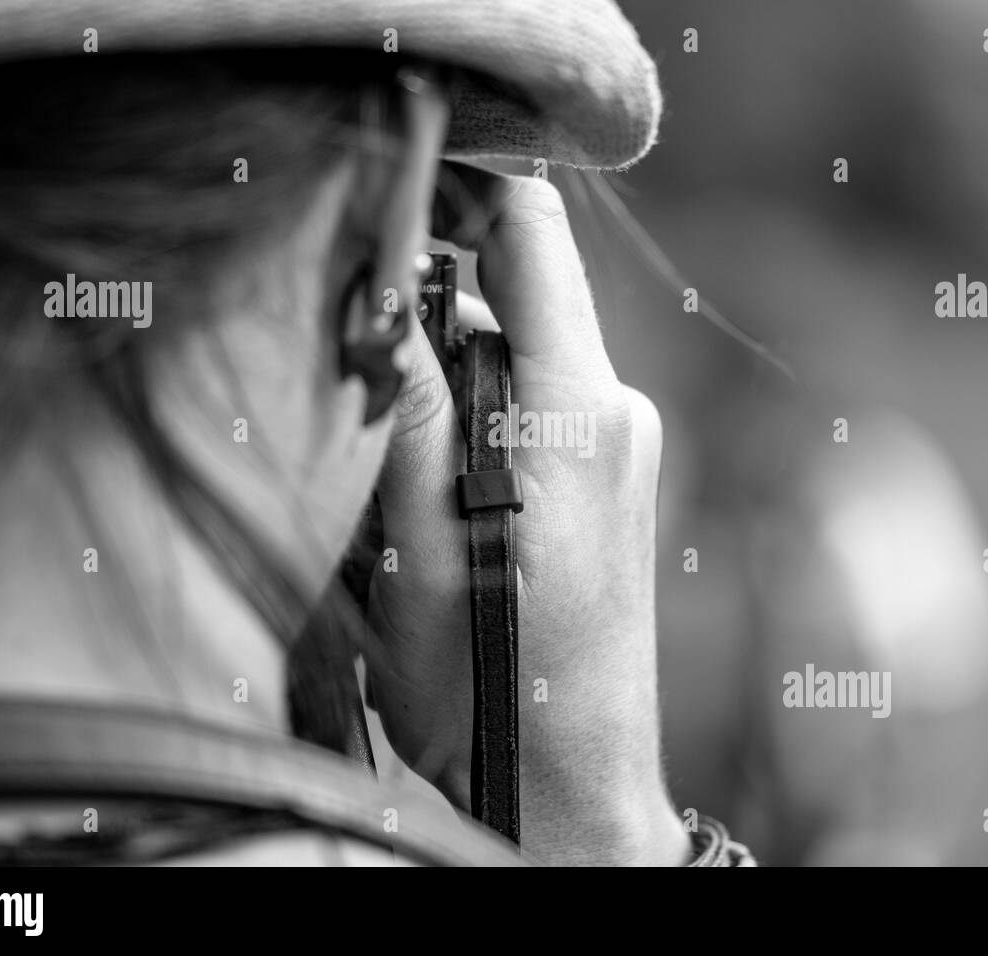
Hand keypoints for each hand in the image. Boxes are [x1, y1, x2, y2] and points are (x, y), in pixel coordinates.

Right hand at [362, 163, 688, 865]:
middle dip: (430, 328)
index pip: (530, 233)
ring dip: (451, 394)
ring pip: (516, 366)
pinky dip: (483, 430)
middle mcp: (616, 411)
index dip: (464, 189)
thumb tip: (388, 291)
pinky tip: (445, 509)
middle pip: (511, 305)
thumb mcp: (415, 539)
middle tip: (364, 396)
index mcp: (575, 407)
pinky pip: (537, 414)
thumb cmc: (492, 680)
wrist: (573, 782)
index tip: (394, 192)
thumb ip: (407, 402)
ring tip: (406, 492)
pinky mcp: (613, 482)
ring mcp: (623, 447)